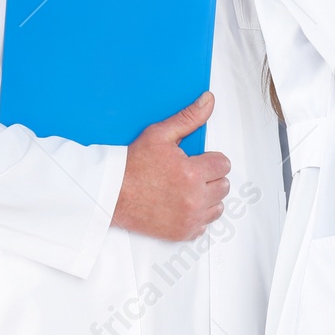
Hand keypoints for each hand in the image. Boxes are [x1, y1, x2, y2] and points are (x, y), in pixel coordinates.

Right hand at [111, 92, 231, 241]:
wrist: (111, 194)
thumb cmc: (132, 165)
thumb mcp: (159, 134)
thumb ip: (189, 118)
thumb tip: (208, 100)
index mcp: (192, 173)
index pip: (224, 164)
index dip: (210, 160)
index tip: (196, 161)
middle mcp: (193, 198)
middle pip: (223, 185)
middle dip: (209, 177)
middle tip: (188, 174)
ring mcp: (188, 218)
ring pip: (217, 205)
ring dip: (206, 197)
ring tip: (185, 189)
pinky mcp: (181, 233)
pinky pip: (204, 224)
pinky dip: (196, 216)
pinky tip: (181, 205)